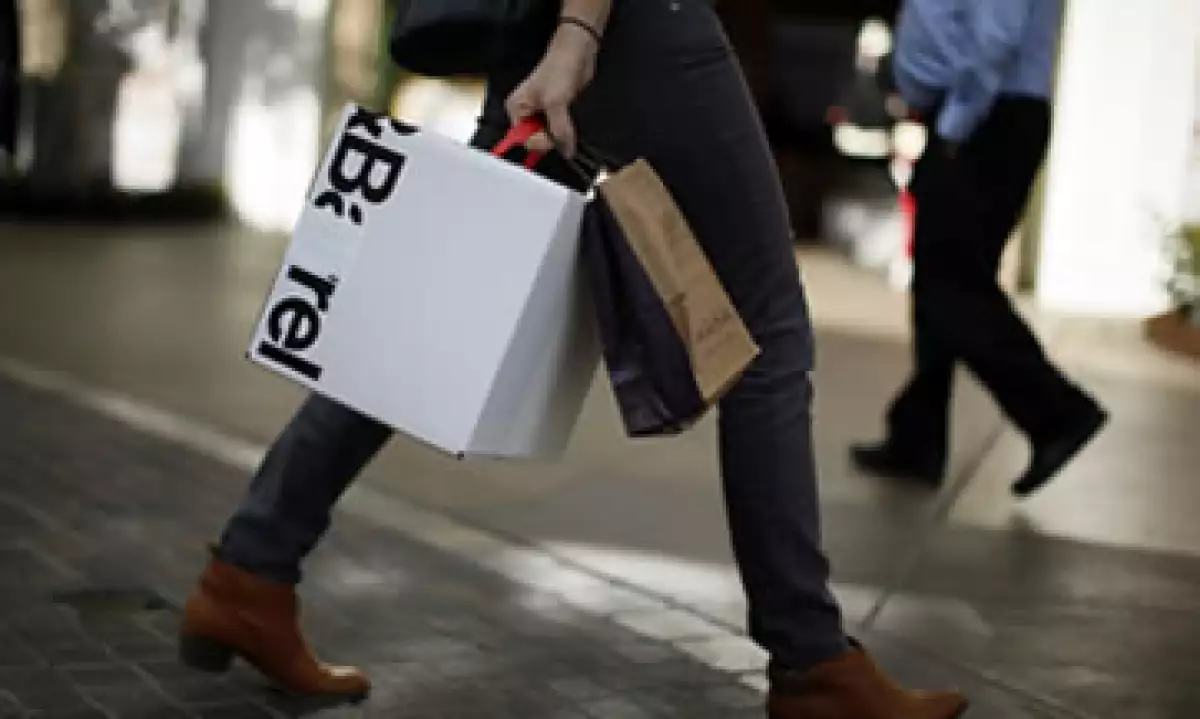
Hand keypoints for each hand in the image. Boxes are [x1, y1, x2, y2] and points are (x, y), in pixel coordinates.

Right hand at [505, 26, 598, 157]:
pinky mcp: (557, 113)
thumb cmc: (559, 71)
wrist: (577, 52)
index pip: (523, 140)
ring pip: (551, 137)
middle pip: (537, 141)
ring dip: (562, 136)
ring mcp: (542, 114)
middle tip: (563, 127)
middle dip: (551, 139)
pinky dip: (568, 131)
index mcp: (516, 111)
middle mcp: (526, 115)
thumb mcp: (555, 103)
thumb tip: (567, 153)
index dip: (539, 142)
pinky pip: (560, 130)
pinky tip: (574, 124)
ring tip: (570, 123)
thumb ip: (559, 130)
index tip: (553, 137)